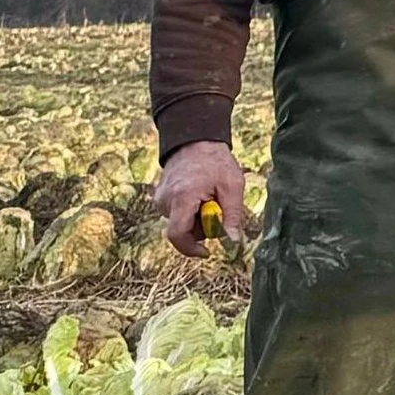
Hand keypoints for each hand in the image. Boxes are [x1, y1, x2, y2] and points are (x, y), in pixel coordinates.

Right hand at [156, 141, 253, 256]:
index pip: (177, 235)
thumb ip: (233, 215)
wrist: (195, 142)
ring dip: (197, 219)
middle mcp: (165, 201)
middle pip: (182, 231)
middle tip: (218, 207)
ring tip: (209, 197)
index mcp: (182, 198)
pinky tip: (200, 195)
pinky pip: (177, 214)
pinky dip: (191, 211)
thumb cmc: (215, 162)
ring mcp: (160, 199)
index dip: (191, 249)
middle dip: (202, 228)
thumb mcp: (232, 186)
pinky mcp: (160, 198)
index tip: (207, 252)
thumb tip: (233, 241)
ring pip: (181, 223)